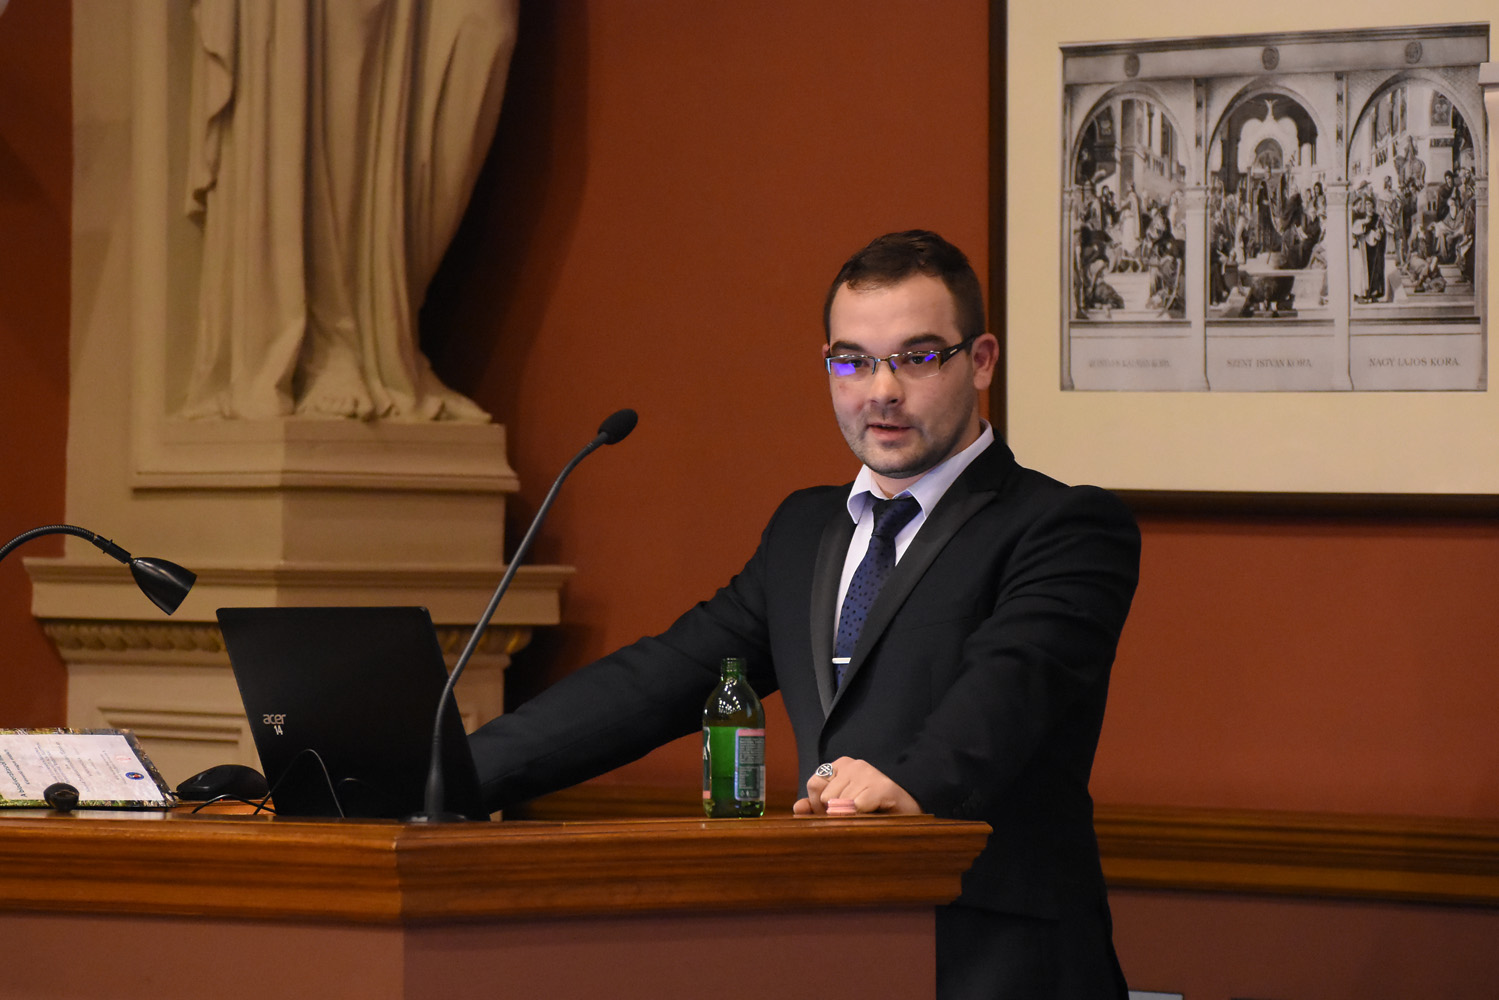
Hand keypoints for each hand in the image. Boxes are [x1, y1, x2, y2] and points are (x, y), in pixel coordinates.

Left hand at [792, 756, 920, 815]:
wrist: (907, 818)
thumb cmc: (870, 813)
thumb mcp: (838, 811)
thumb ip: (815, 809)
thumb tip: (798, 807)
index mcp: (839, 767)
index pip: (814, 783)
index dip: (819, 804)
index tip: (835, 812)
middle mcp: (852, 764)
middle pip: (825, 795)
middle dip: (834, 813)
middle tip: (854, 815)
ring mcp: (868, 772)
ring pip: (840, 803)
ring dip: (851, 816)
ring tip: (866, 815)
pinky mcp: (882, 786)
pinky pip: (858, 805)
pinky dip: (862, 816)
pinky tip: (874, 815)